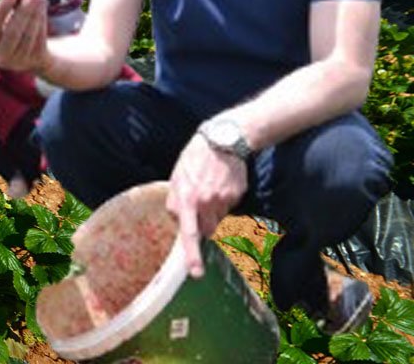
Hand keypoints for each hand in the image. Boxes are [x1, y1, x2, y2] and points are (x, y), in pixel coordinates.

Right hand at [0, 0, 49, 71]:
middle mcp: (1, 57)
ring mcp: (19, 62)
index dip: (1, 11)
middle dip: (24, 11)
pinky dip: (41, 21)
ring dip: (36, 13)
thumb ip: (9, 1)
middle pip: (12, 33)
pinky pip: (39, 39)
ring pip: (28, 35)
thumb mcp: (7, 18)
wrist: (29, 55)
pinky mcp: (35, 61)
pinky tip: (42, 7)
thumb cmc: (14, 29)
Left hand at [166, 133, 247, 277]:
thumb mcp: (176, 178)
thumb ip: (175, 202)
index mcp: (188, 199)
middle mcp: (207, 202)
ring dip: (213, 211)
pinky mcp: (237, 196)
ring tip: (210, 187)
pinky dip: (224, 200)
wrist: (222, 141)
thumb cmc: (194, 160)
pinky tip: (221, 183)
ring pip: (218, 218)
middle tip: (200, 205)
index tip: (195, 272)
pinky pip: (229, 207)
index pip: (189, 232)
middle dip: (203, 224)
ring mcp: (224, 200)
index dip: (192, 254)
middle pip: (206, 229)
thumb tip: (178, 223)